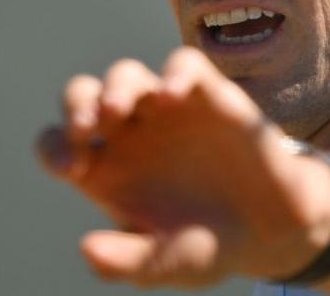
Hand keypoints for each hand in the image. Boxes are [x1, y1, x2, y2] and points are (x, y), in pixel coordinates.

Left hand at [37, 47, 329, 287]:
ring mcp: (167, 110)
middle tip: (85, 128)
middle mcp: (129, 134)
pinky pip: (185, 65)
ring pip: (127, 75)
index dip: (56, 148)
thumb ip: (127, 261)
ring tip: (118, 110)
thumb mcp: (168, 263)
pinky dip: (176, 71)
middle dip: (77, 104)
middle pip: (84, 96)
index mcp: (106, 170)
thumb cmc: (209, 246)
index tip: (74, 170)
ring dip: (116, 86)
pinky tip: (172, 94)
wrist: (273, 231)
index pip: (59, 143)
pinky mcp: (209, 95)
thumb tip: (86, 248)